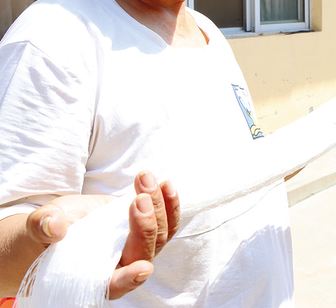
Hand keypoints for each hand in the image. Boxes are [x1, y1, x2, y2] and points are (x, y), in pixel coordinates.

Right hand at [25, 171, 179, 298]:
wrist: (61, 223)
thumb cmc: (46, 234)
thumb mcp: (38, 228)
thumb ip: (43, 228)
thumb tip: (54, 227)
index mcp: (93, 278)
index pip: (115, 284)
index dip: (128, 279)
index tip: (142, 269)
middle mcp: (121, 267)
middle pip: (143, 252)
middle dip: (146, 225)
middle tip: (140, 198)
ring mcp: (136, 248)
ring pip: (160, 234)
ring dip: (159, 206)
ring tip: (146, 180)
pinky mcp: (145, 230)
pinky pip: (166, 221)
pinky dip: (169, 204)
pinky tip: (165, 185)